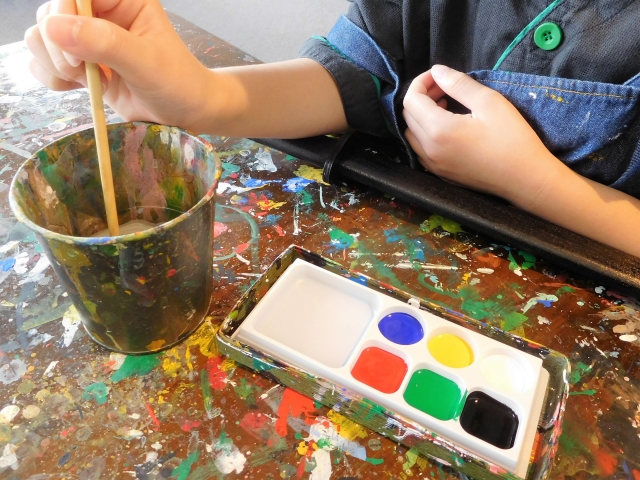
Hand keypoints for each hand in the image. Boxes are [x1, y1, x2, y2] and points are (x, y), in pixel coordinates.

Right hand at [24, 0, 211, 131]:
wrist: (186, 113)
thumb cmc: (177, 83)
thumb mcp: (146, 62)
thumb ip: (104, 43)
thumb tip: (53, 28)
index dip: (63, 14)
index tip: (74, 51)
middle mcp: (101, 13)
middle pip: (49, 13)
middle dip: (57, 46)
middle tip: (81, 71)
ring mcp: (88, 39)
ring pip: (41, 37)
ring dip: (53, 63)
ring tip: (88, 81)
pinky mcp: (80, 64)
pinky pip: (44, 63)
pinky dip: (52, 77)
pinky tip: (78, 88)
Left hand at [402, 65, 562, 206]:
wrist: (524, 178)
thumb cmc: (512, 138)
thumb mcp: (489, 102)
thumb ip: (459, 84)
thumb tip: (437, 71)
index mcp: (437, 130)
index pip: (411, 100)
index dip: (421, 82)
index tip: (439, 75)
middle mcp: (428, 150)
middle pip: (408, 116)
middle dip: (421, 96)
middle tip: (444, 88)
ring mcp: (432, 164)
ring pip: (411, 134)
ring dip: (421, 115)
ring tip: (445, 105)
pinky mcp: (440, 174)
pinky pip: (421, 149)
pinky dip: (425, 133)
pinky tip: (447, 127)